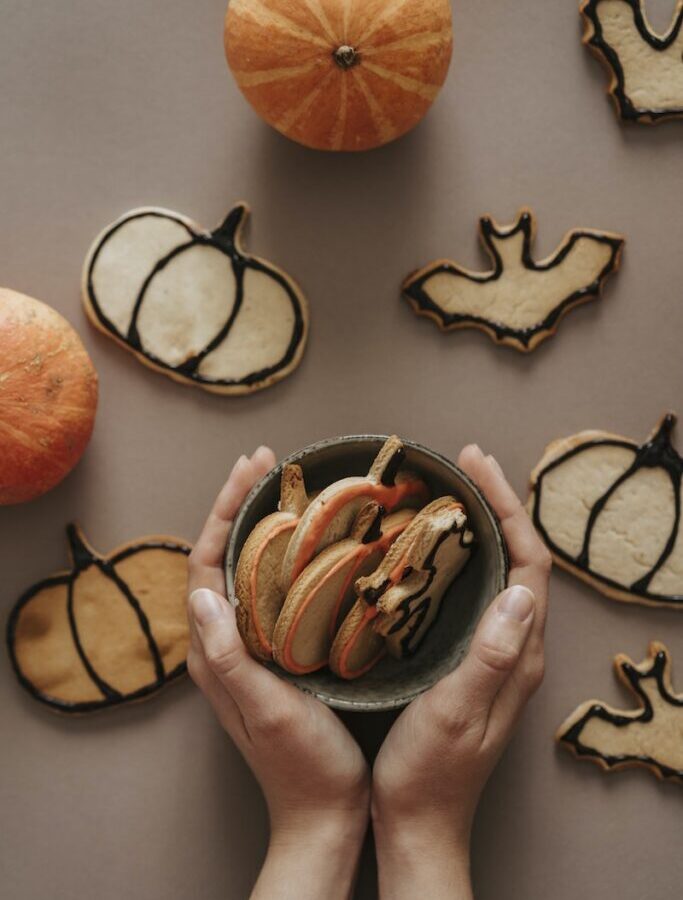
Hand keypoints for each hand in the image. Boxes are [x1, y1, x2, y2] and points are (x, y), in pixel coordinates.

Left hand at [186, 448, 369, 899]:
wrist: (325, 814)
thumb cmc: (303, 766)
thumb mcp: (268, 710)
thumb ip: (230, 656)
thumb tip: (201, 592)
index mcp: (215, 652)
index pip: (207, 562)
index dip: (225, 510)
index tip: (254, 470)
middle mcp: (225, 643)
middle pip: (222, 556)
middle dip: (240, 504)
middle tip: (267, 462)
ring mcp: (251, 648)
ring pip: (247, 569)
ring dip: (261, 524)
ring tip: (286, 487)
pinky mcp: (277, 655)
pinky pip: (272, 590)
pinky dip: (285, 556)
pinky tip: (311, 542)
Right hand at [371, 445, 550, 898]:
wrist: (416, 821)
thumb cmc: (430, 773)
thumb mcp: (459, 712)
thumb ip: (491, 654)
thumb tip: (523, 592)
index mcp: (517, 653)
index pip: (529, 562)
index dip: (507, 507)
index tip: (475, 466)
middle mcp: (512, 647)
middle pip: (517, 557)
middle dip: (496, 503)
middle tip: (462, 463)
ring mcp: (491, 653)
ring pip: (495, 572)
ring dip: (479, 526)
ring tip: (448, 490)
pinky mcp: (467, 660)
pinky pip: (472, 592)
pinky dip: (457, 557)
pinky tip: (427, 548)